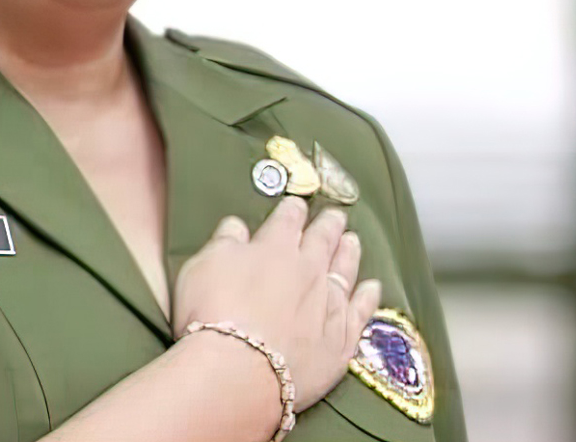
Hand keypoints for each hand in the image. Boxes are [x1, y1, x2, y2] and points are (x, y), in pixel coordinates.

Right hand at [173, 198, 380, 414]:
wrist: (237, 370)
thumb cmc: (214, 313)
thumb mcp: (203, 265)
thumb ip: (225, 242)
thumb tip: (236, 227)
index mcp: (274, 246)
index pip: (288, 220)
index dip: (292, 210)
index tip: (296, 205)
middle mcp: (308, 270)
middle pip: (323, 240)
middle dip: (329, 225)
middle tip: (336, 215)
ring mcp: (327, 305)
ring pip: (345, 271)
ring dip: (350, 254)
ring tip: (353, 242)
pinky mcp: (339, 341)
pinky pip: (360, 313)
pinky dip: (367, 298)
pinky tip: (372, 288)